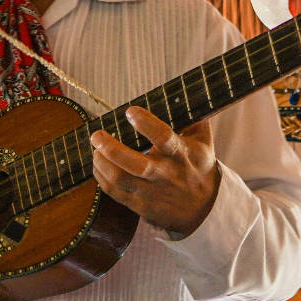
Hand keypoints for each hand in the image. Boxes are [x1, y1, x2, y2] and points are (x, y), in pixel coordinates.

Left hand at [90, 107, 220, 235]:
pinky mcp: (141, 206)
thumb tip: (186, 92)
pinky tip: (98, 164)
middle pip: (136, 164)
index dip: (146, 124)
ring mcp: (152, 192)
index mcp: (182, 155)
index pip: (164, 138)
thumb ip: (194, 118)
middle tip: (96, 135)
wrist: (203, 208)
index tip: (130, 112)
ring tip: (96, 149)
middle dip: (111, 148)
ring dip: (102, 162)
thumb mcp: (204, 143)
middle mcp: (167, 174)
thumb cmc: (199, 168)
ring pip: (120, 179)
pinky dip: (101, 176)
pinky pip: (115, 192)